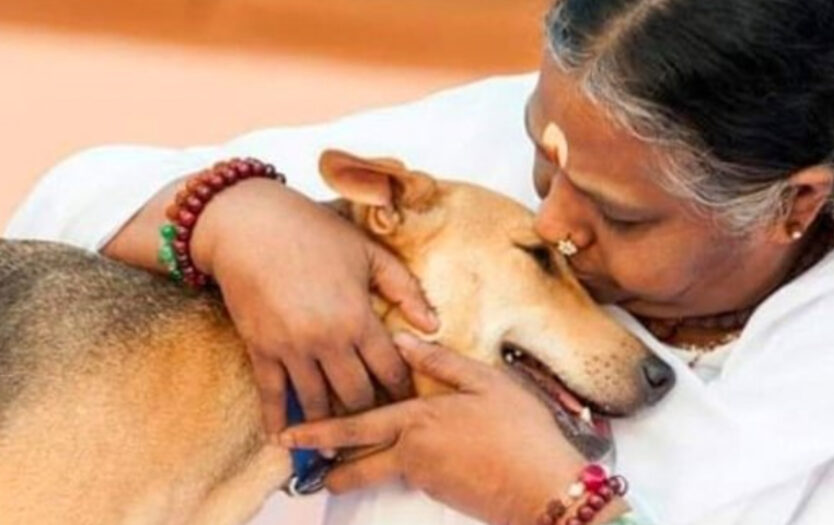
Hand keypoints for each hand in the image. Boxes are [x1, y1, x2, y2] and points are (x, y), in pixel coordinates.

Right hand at [191, 178, 439, 433]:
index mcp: (358, 317)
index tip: (411, 404)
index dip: (403, 391)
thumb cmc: (314, 232)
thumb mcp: (368, 252)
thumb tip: (433, 324)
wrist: (249, 225)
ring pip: (317, 403)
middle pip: (356, 396)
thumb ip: (404, 288)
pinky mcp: (260, 349)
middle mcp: (327, 341)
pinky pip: (272, 395)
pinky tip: (284, 441)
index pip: (390, 370)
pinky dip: (278, 421)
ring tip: (339, 446)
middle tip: (379, 428)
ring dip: (330, 428)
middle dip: (371, 414)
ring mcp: (292, 348)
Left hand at [277, 333, 588, 524]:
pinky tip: (420, 458)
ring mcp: (426, 479)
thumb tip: (406, 339)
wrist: (544, 486)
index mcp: (418, 420)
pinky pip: (412, 478)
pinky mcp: (442, 495)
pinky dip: (402, 470)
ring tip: (343, 468)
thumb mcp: (486, 382)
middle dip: (327, 468)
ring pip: (384, 472)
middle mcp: (413, 453)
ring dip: (363, 470)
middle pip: (357, 465)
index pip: (355, 427)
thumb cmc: (520, 429)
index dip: (319, 432)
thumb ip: (442, 362)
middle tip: (301, 471)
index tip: (288, 434)